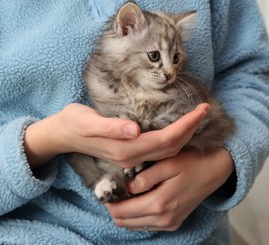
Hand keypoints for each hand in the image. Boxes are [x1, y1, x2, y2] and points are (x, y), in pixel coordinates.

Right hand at [24, 103, 209, 168]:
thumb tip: (135, 130)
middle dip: (192, 129)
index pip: (165, 139)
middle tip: (206, 110)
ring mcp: (132, 158)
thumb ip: (111, 127)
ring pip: (168, 151)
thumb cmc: (73, 123)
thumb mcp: (87, 122)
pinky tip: (180, 129)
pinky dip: (175, 139)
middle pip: (171, 147)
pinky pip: (160, 150)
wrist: (62, 135)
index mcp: (126, 149)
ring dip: (186, 135)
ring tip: (198, 118)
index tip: (202, 110)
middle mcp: (132, 157)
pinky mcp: (130, 153)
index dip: (186, 125)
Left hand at [106, 148, 233, 231]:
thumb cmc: (191, 162)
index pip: (121, 212)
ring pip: (133, 225)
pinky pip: (146, 225)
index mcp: (160, 203)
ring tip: (127, 192)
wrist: (214, 170)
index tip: (107, 186)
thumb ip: (146, 177)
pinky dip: (138, 215)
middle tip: (115, 189)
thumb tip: (127, 187)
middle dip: (115, 207)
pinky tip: (141, 198)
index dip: (109, 201)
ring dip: (126, 211)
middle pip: (124, 222)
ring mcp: (169, 223)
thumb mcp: (169, 162)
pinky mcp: (173, 223)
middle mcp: (164, 219)